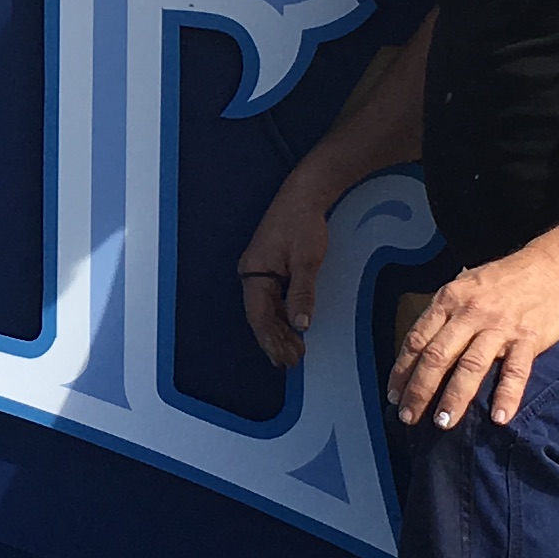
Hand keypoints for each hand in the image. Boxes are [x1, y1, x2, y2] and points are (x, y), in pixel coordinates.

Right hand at [237, 184, 334, 368]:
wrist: (304, 195)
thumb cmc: (302, 223)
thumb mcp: (306, 260)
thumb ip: (301, 294)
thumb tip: (300, 325)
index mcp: (254, 272)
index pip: (258, 316)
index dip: (271, 339)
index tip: (284, 358)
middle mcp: (252, 274)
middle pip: (260, 316)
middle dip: (275, 340)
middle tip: (292, 362)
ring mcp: (260, 272)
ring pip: (266, 310)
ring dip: (280, 331)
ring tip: (294, 352)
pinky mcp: (270, 268)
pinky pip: (272, 299)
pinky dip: (283, 316)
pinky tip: (293, 329)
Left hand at [391, 241, 558, 429]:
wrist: (554, 268)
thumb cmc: (505, 280)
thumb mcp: (465, 286)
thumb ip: (444, 314)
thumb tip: (419, 349)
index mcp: (449, 300)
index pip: (417, 340)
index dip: (402, 370)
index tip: (393, 396)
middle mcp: (470, 313)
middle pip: (438, 356)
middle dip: (420, 390)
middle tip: (409, 417)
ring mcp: (500, 326)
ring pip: (471, 366)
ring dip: (454, 397)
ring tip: (443, 422)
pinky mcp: (528, 338)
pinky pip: (515, 371)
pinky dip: (506, 395)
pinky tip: (499, 417)